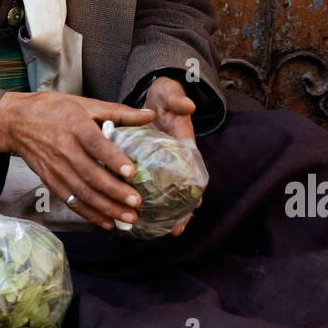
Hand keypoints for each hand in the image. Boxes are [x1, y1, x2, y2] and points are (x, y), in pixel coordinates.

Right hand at [0, 91, 155, 230]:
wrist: (16, 122)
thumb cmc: (54, 109)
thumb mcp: (85, 104)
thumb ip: (118, 112)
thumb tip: (149, 115)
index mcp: (76, 126)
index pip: (95, 145)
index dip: (113, 159)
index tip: (132, 172)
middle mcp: (65, 149)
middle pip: (91, 174)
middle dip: (115, 192)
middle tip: (136, 203)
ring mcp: (56, 168)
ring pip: (83, 192)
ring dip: (106, 208)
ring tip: (127, 218)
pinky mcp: (50, 181)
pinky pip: (71, 201)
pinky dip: (89, 214)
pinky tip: (107, 223)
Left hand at [144, 77, 199, 236]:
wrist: (158, 96)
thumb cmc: (167, 98)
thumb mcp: (172, 97)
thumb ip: (178, 101)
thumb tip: (188, 107)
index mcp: (185, 148)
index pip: (194, 174)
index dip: (196, 193)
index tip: (194, 209)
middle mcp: (175, 161)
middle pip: (181, 191)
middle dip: (179, 212)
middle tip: (174, 230)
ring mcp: (161, 165)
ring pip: (163, 194)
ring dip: (161, 212)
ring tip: (154, 231)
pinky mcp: (147, 165)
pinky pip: (147, 186)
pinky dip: (142, 199)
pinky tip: (132, 212)